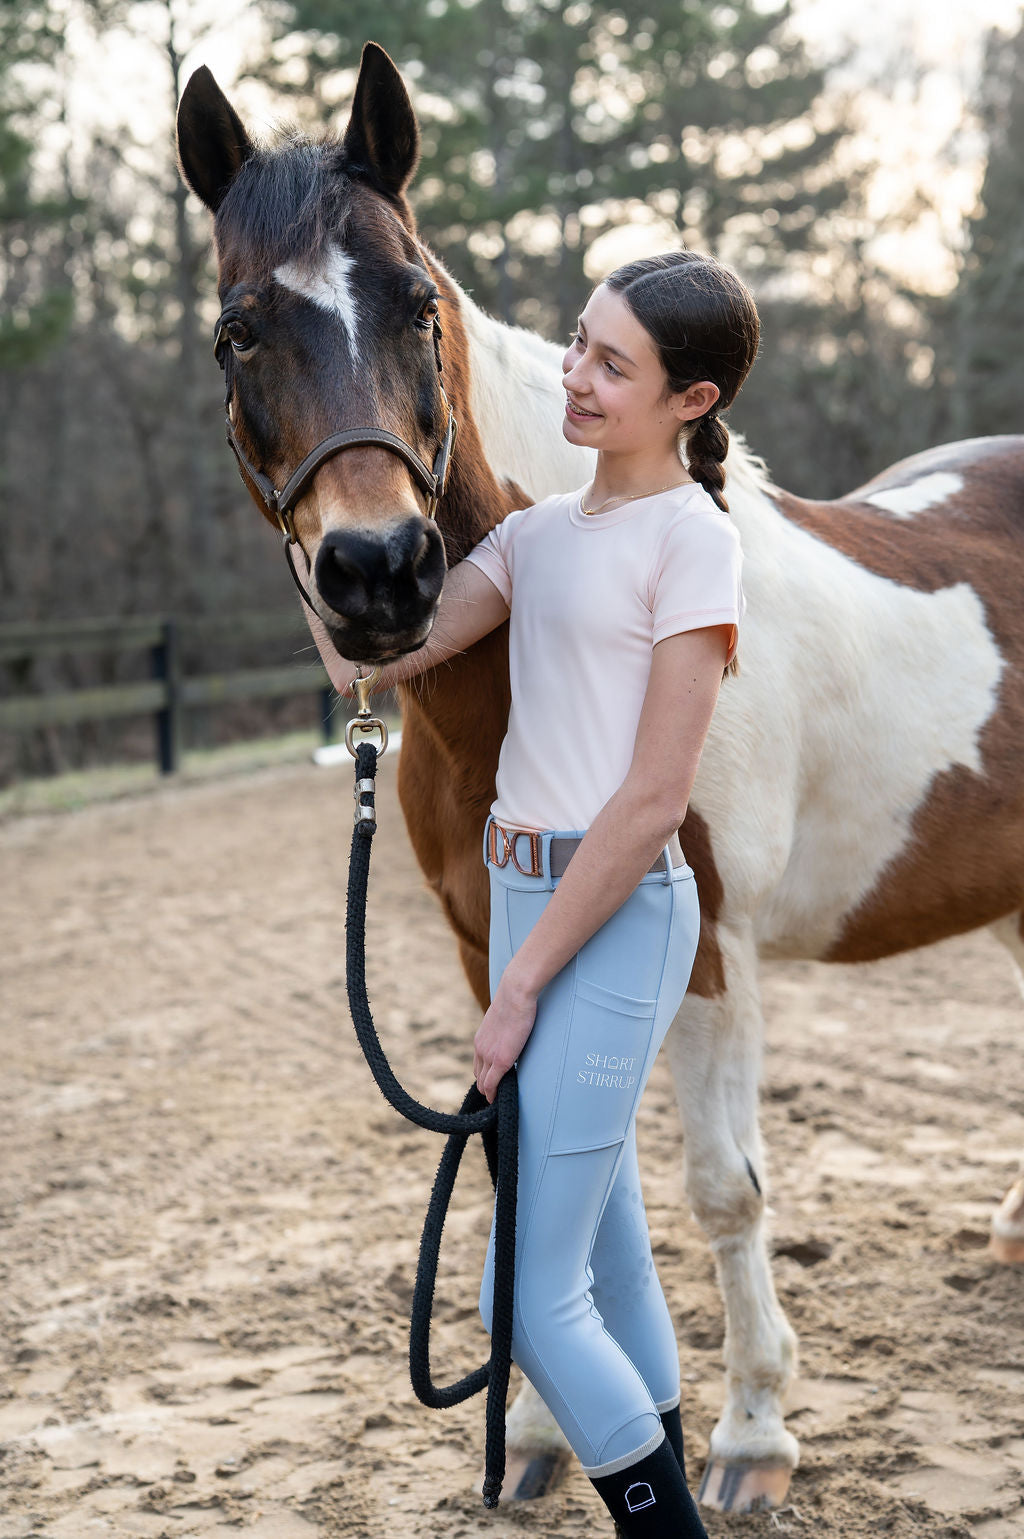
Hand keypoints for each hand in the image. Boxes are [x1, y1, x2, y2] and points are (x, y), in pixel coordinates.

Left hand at [473, 974, 537, 1103]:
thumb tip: (511, 1030)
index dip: (484, 1075)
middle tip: (494, 1095)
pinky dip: (493, 1093)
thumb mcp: (503, 1018)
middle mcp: (480, 1049)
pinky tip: (495, 1100)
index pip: (478, 1064)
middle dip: (485, 1086)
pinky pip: (492, 1083)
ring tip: (495, 1099)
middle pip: (478, 1075)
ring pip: (483, 1081)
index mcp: (481, 1039)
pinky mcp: (501, 1060)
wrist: (515, 994)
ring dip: (488, 1091)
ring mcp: (489, 1055)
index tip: (491, 1082)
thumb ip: (503, 1029)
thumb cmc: (514, 1001)